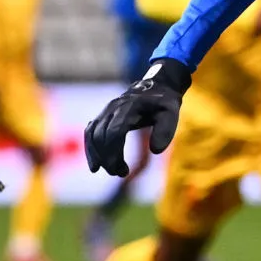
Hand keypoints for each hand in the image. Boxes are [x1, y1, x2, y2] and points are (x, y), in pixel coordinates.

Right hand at [84, 57, 190, 175]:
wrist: (156, 87)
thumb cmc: (164, 104)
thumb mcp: (171, 114)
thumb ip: (165, 131)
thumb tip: (155, 151)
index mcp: (129, 107)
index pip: (115, 132)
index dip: (114, 153)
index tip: (124, 171)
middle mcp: (113, 108)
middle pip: (101, 136)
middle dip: (108, 158)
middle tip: (122, 173)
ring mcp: (106, 111)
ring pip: (92, 134)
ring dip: (98, 156)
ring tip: (113, 171)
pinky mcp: (102, 116)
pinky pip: (90, 132)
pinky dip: (90, 149)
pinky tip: (96, 166)